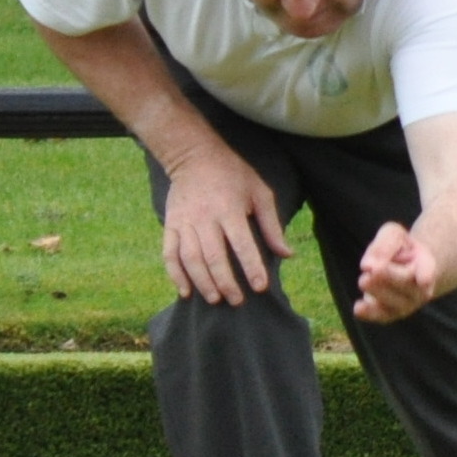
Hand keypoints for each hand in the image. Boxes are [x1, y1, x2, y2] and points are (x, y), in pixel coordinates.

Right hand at [162, 147, 289, 304]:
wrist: (194, 155)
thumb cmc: (233, 175)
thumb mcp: (260, 192)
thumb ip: (272, 225)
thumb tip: (287, 254)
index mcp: (230, 209)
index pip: (242, 244)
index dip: (251, 267)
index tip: (260, 287)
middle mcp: (205, 217)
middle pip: (213, 257)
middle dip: (225, 282)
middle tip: (237, 301)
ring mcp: (185, 222)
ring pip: (190, 259)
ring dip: (202, 282)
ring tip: (215, 299)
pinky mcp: (171, 225)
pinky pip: (170, 254)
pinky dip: (176, 275)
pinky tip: (186, 292)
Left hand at [354, 222, 438, 322]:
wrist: (404, 268)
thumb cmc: (400, 249)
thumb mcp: (393, 235)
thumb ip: (384, 244)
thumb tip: (368, 265)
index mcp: (426, 265)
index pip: (428, 271)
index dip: (426, 275)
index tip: (424, 280)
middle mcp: (421, 289)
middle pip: (405, 283)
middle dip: (388, 277)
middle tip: (368, 270)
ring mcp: (408, 304)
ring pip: (393, 302)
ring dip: (376, 291)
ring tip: (363, 279)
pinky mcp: (392, 314)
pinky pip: (382, 316)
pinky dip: (370, 313)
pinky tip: (359, 308)